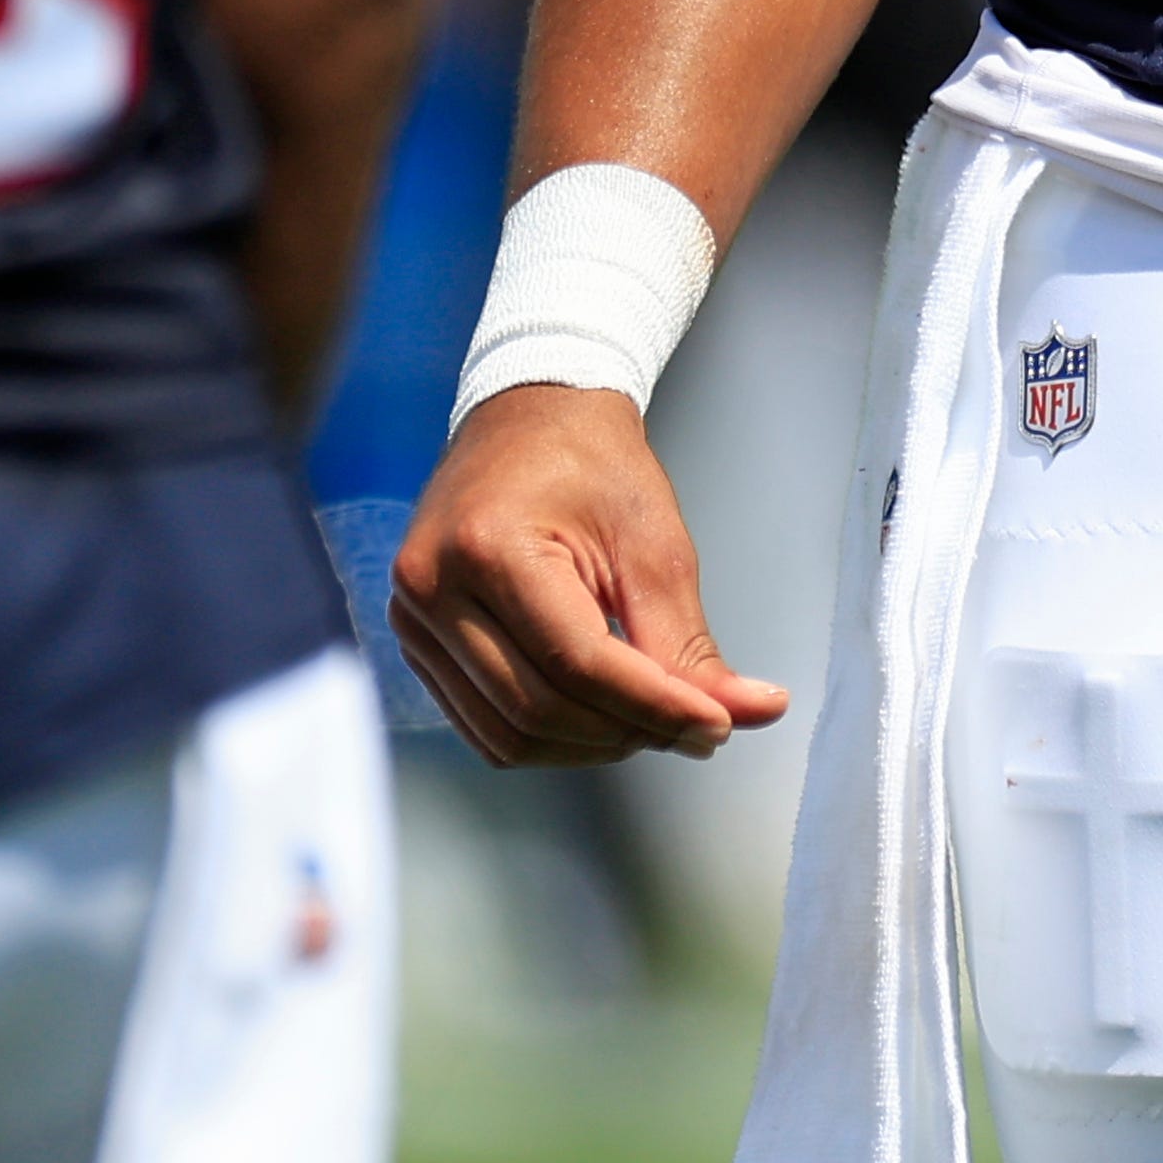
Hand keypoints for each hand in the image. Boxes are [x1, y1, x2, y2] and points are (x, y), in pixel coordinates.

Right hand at [390, 383, 790, 765]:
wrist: (530, 416)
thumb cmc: (588, 461)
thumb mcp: (654, 544)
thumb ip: (690, 643)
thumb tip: (749, 711)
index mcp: (488, 546)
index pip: (578, 664)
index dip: (655, 707)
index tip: (716, 724)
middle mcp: (432, 587)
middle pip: (540, 710)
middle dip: (628, 731)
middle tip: (695, 722)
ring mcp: (413, 619)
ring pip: (509, 735)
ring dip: (590, 745)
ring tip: (647, 713)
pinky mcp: (417, 642)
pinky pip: (485, 728)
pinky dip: (550, 738)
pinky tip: (596, 712)